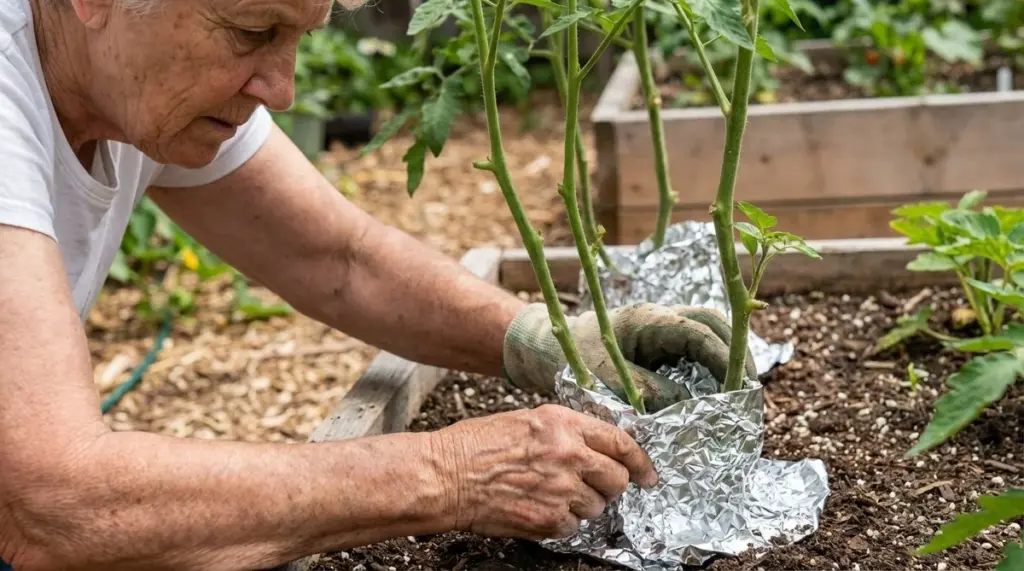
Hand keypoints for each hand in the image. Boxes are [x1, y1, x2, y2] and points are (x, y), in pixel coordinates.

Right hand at [430, 403, 657, 539]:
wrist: (446, 476)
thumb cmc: (476, 446)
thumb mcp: (527, 420)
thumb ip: (565, 431)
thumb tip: (594, 448)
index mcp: (563, 423)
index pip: (620, 441)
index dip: (640, 460)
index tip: (648, 473)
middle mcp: (568, 454)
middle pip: (617, 478)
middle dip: (613, 485)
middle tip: (598, 487)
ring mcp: (560, 489)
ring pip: (597, 506)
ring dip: (582, 505)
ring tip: (551, 495)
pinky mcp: (548, 519)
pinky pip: (573, 526)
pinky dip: (561, 522)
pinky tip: (539, 509)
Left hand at [503, 302, 757, 411]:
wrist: (545, 345)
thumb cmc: (571, 359)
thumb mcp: (608, 380)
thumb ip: (649, 391)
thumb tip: (686, 405)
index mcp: (648, 319)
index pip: (700, 332)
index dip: (725, 359)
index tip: (740, 387)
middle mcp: (658, 316)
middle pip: (712, 322)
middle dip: (734, 352)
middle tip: (747, 388)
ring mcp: (659, 325)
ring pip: (706, 331)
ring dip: (723, 357)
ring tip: (735, 391)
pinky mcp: (656, 339)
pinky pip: (692, 345)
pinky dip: (708, 363)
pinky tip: (712, 389)